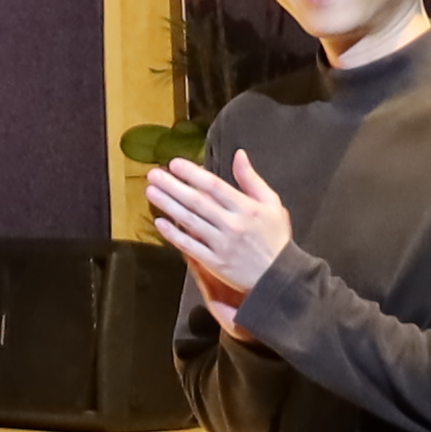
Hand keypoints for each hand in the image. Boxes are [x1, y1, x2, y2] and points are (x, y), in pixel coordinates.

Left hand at [146, 151, 294, 315]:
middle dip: (172, 186)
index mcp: (247, 208)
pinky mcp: (214, 262)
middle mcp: (233, 225)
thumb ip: (252, 179)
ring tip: (151, 191)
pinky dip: (173, 234)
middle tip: (153, 174)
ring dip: (168, 205)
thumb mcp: (272, 204)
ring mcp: (222, 244)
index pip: (214, 186)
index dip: (192, 174)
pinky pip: (190, 246)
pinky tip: (158, 221)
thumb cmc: (275, 237)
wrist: (280, 277)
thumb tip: (239, 154)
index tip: (174, 163)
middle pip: (197, 202)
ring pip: (190, 221)